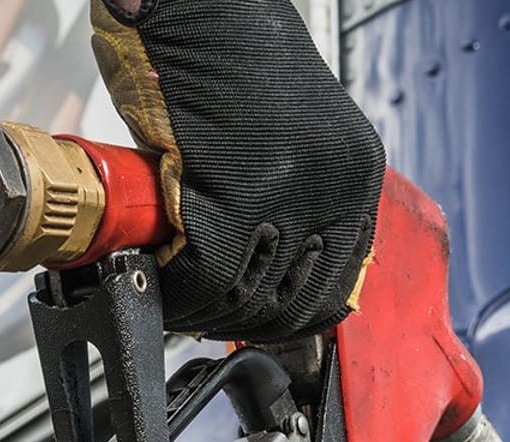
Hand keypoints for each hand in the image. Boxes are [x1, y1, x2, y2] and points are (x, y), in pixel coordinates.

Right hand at [91, 0, 386, 342]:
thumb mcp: (287, 132)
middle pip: (290, 301)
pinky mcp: (237, 188)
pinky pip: (203, 273)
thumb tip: (262, 265)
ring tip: (168, 292)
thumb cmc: (225, 53)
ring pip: (244, 296)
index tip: (248, 321)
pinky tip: (153, 274)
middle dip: (235, 320)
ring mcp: (291, 188)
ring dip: (198, 308)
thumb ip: (290, 192)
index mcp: (356, 173)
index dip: (286, 318)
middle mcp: (336, 183)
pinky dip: (173, 288)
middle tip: (194, 313)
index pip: (337, 284)